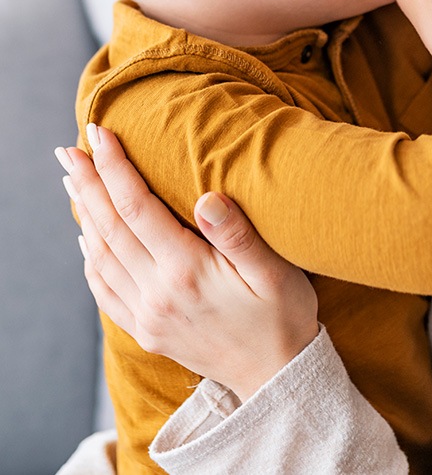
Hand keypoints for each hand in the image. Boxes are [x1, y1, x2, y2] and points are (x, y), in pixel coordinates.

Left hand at [55, 125, 318, 400]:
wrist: (278, 378)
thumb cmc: (282, 316)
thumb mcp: (275, 271)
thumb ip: (238, 234)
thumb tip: (207, 198)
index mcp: (187, 271)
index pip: (137, 208)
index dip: (115, 168)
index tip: (100, 134)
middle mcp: (158, 294)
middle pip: (109, 228)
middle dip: (87, 184)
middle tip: (69, 150)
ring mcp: (148, 315)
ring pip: (101, 256)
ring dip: (84, 214)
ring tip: (73, 181)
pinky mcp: (147, 330)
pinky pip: (105, 290)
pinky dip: (90, 258)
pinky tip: (86, 237)